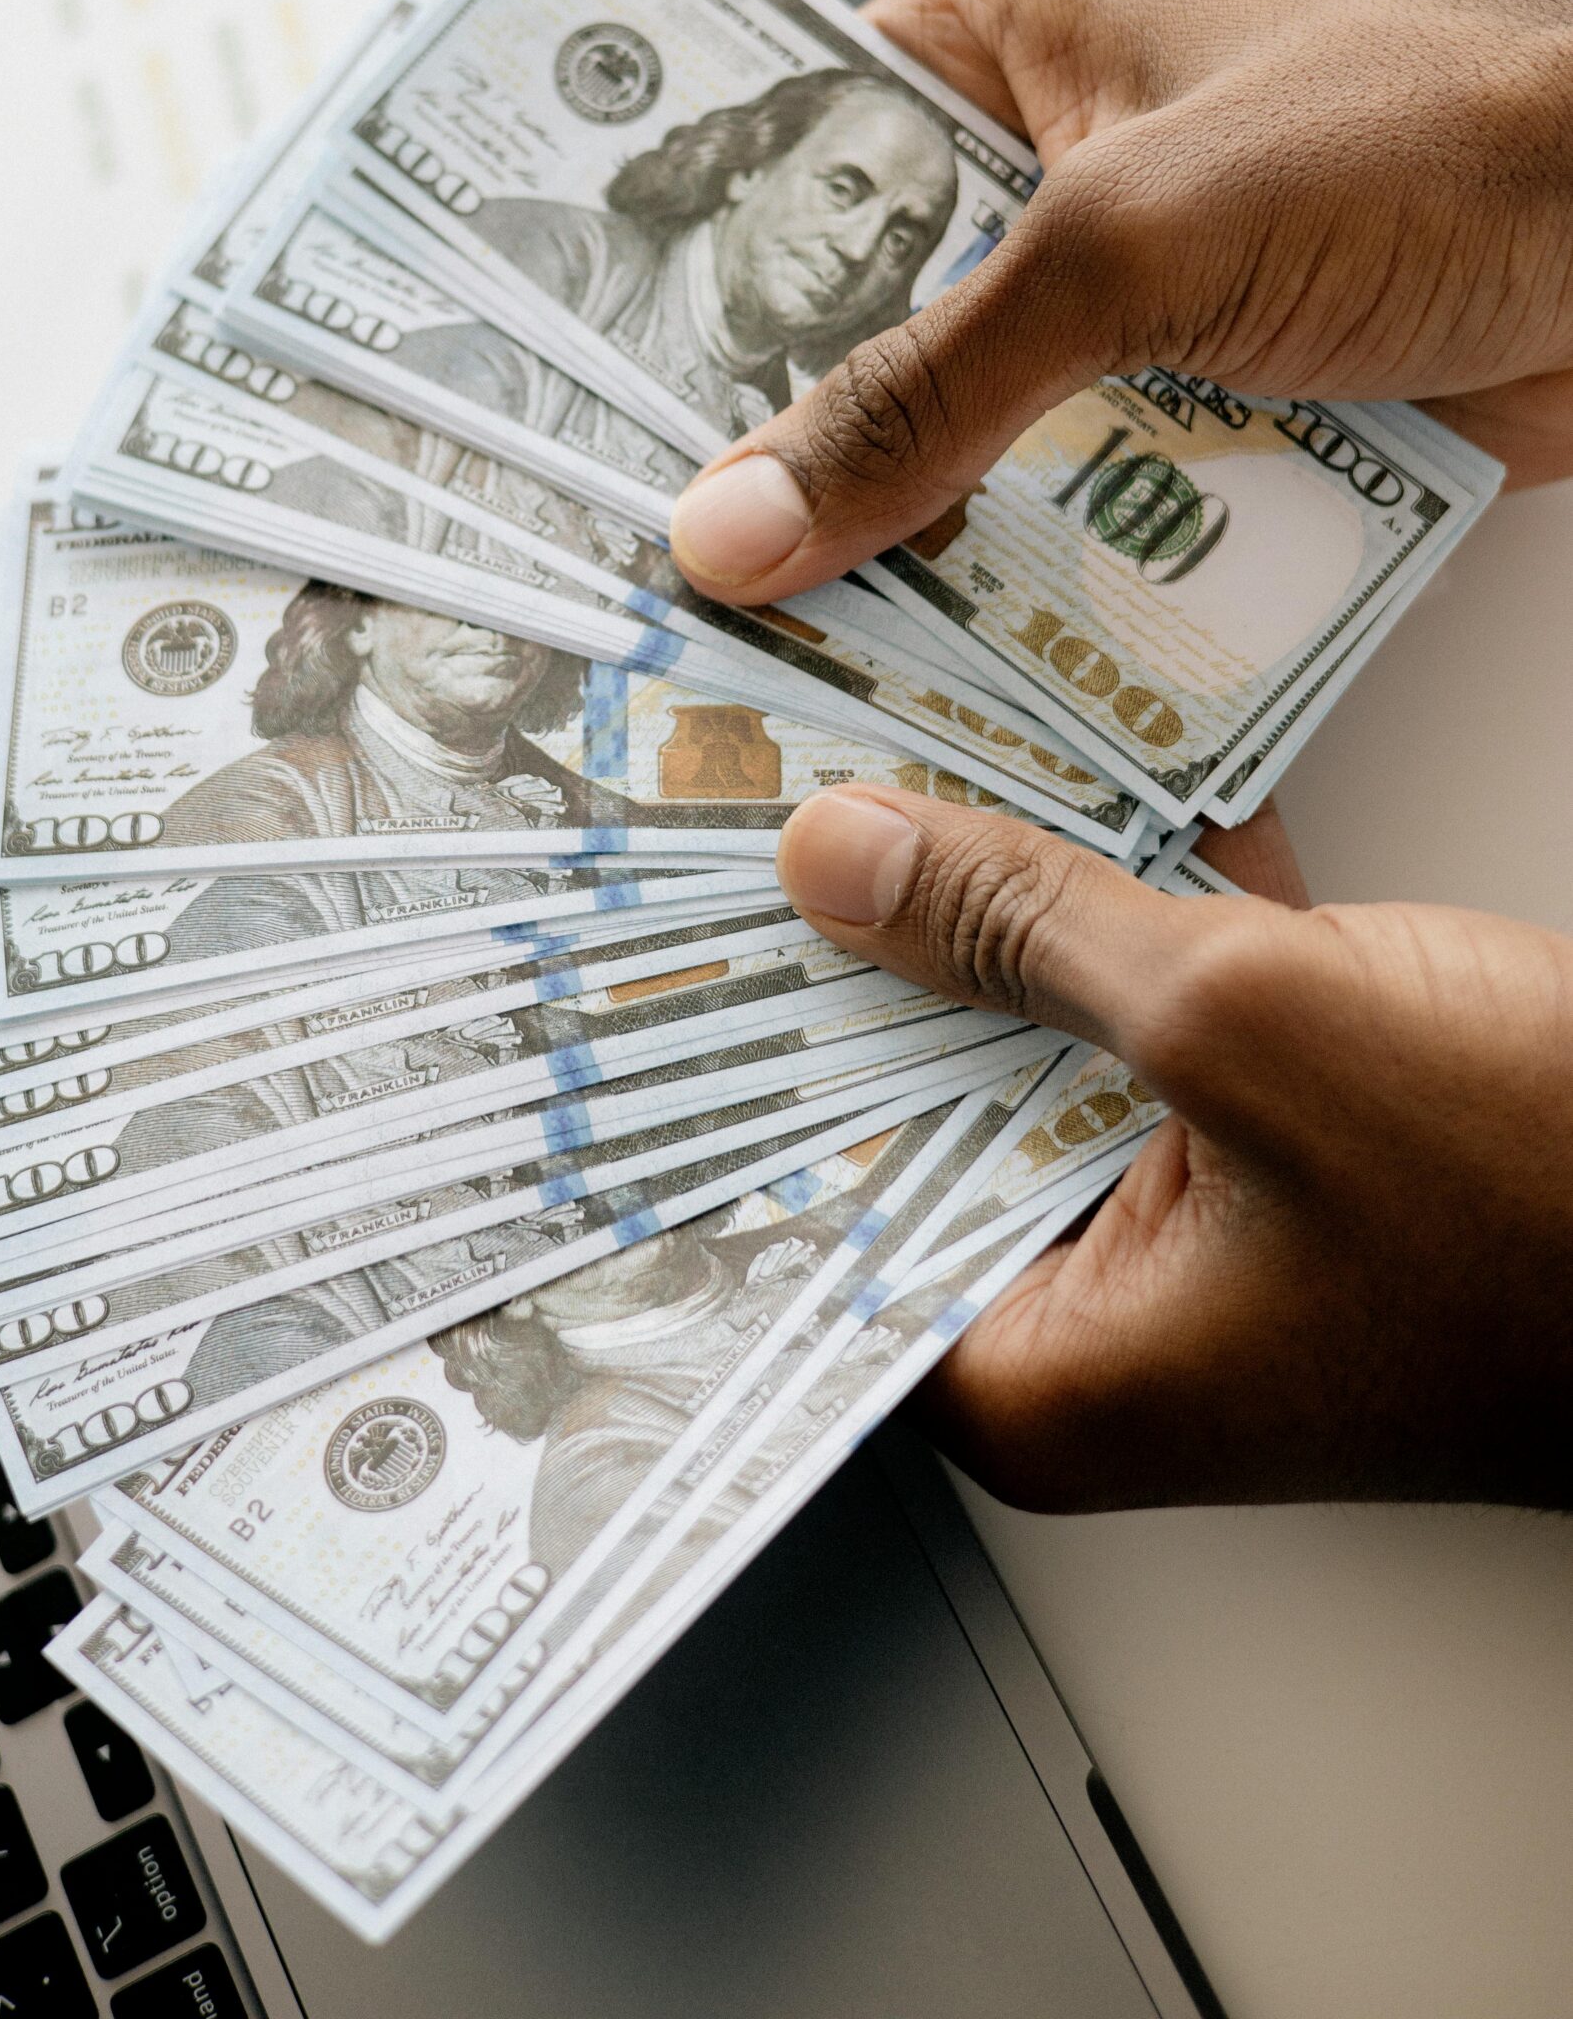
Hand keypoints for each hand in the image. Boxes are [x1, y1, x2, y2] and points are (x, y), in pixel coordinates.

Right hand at [668, 0, 1572, 600]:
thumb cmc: (1432, 130)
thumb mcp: (1128, 244)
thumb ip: (927, 392)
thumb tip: (739, 522)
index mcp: (998, 40)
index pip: (783, 164)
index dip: (681, 294)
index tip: (582, 431)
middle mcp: (1046, 175)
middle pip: (864, 336)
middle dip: (795, 462)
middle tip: (679, 591)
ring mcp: (1130, 308)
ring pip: (971, 449)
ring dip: (920, 551)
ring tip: (792, 669)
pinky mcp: (1210, 418)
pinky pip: (1081, 520)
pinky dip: (1041, 596)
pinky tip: (961, 685)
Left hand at [775, 787, 1572, 1508]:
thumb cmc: (1554, 1209)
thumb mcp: (1250, 1026)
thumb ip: (1026, 930)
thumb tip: (845, 858)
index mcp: (1043, 1374)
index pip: (803, 1218)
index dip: (720, 1068)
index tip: (641, 934)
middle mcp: (1091, 1321)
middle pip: (904, 1110)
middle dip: (847, 949)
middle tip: (734, 801)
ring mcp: (1181, 1233)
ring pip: (1021, 1045)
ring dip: (978, 904)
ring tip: (861, 750)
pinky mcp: (1260, 1152)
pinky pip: (1136, 1022)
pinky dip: (1110, 910)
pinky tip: (1040, 773)